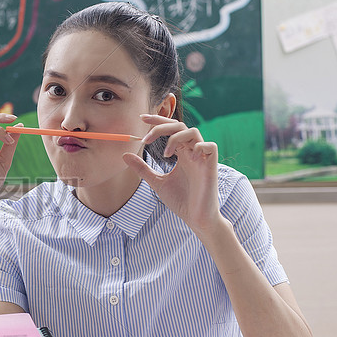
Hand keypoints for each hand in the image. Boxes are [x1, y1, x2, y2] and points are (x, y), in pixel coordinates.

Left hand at [122, 114, 224, 235]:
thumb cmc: (180, 200)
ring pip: (193, 132)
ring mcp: (202, 158)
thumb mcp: (156, 182)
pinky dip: (199, 146)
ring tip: (165, 155)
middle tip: (145, 138)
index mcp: (181, 153)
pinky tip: (188, 158)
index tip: (141, 118)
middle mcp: (192, 152)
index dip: (157, 121)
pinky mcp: (211, 166)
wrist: (196, 218)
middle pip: (179, 126)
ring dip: (175, 138)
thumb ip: (142, 168)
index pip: (170, 129)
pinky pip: (210, 146)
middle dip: (161, 126)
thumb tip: (125, 155)